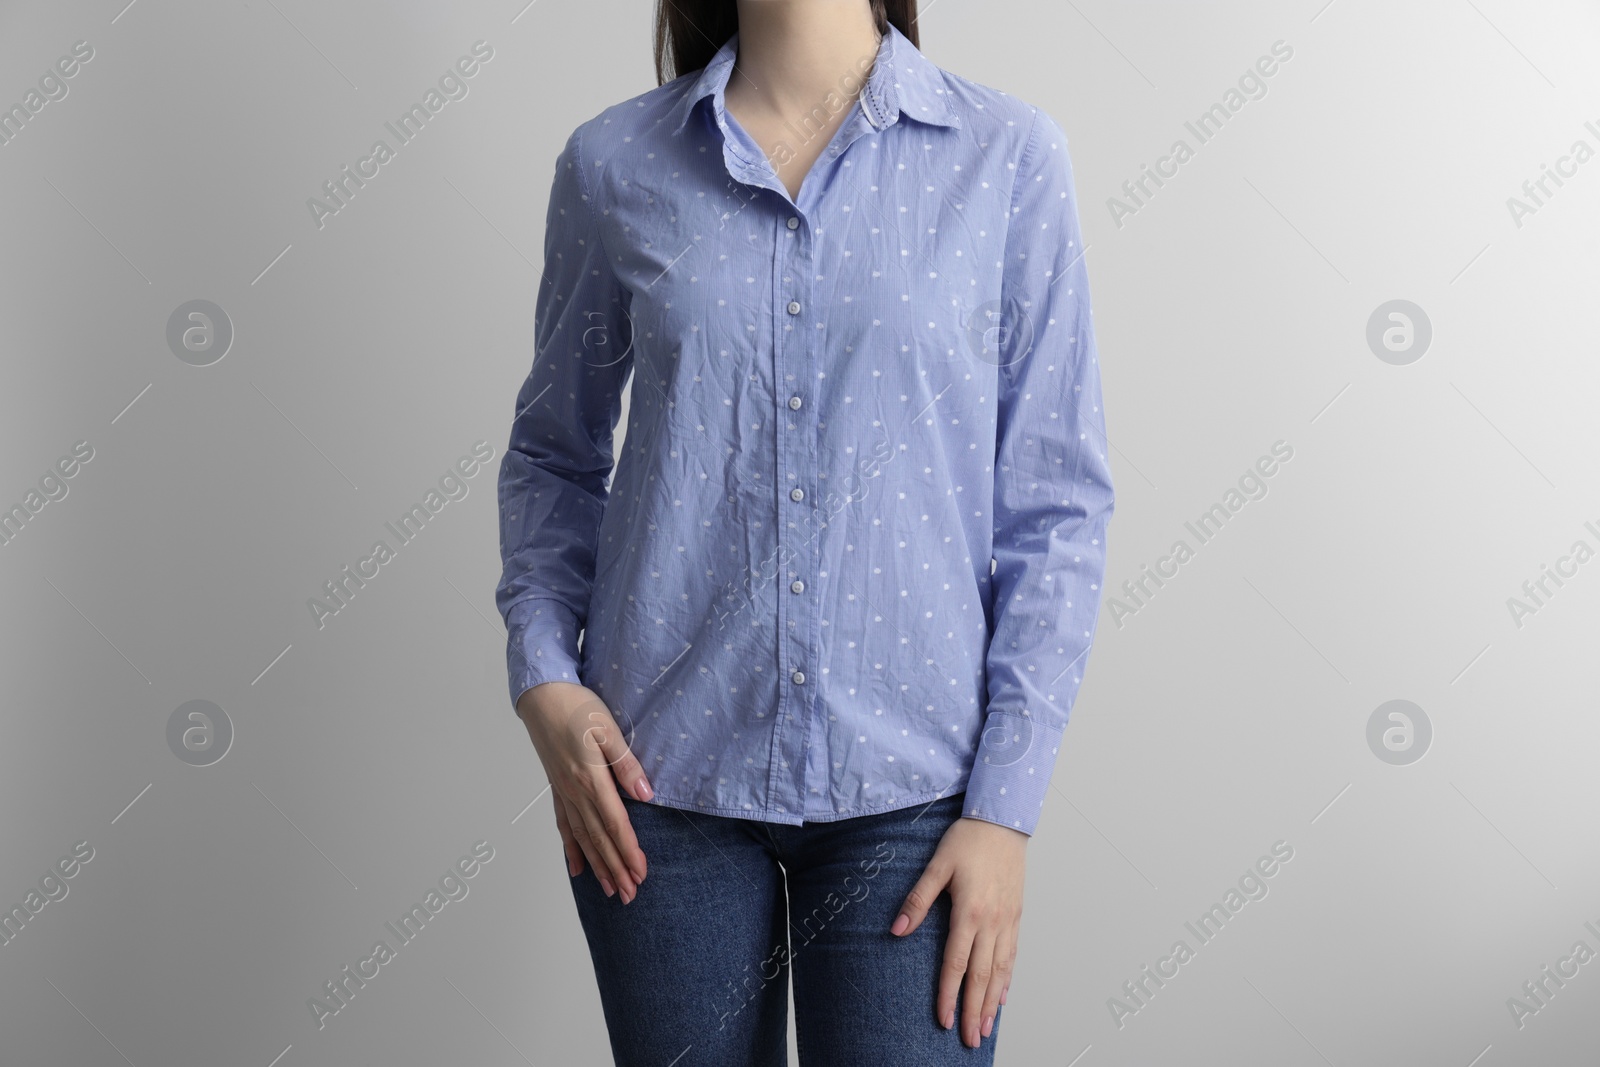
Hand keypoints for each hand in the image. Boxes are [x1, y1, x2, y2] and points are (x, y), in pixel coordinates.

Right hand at [516, 681, 652, 902]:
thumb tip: (645, 794)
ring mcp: (563, 792)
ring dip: (597, 865)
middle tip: (630, 895)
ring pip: (582, 837)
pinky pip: (564, 825)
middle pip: (599, 838)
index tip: (641, 873)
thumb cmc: (576, 705)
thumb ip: (625, 763)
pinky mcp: (557, 788)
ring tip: (610, 890)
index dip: (629, 850)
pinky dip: (571, 848)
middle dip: (615, 868)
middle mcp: (575, 791)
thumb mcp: (607, 727)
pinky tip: (578, 868)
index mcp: (590, 778)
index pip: (615, 823)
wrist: (540, 695)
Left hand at [891, 815, 1026, 1047]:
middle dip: (973, 1010)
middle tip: (969, 1038)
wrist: (1003, 821)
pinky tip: (1001, 996)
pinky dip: (1007, 979)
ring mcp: (1008, 921)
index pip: (957, 963)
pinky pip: (1012, 955)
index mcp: (970, 911)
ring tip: (985, 1027)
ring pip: (1000, 970)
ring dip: (992, 1002)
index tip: (942, 1019)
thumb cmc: (968, 840)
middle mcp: (992, 922)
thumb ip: (918, 899)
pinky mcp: (1016, 916)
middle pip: (982, 975)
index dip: (949, 993)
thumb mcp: (936, 865)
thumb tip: (897, 929)